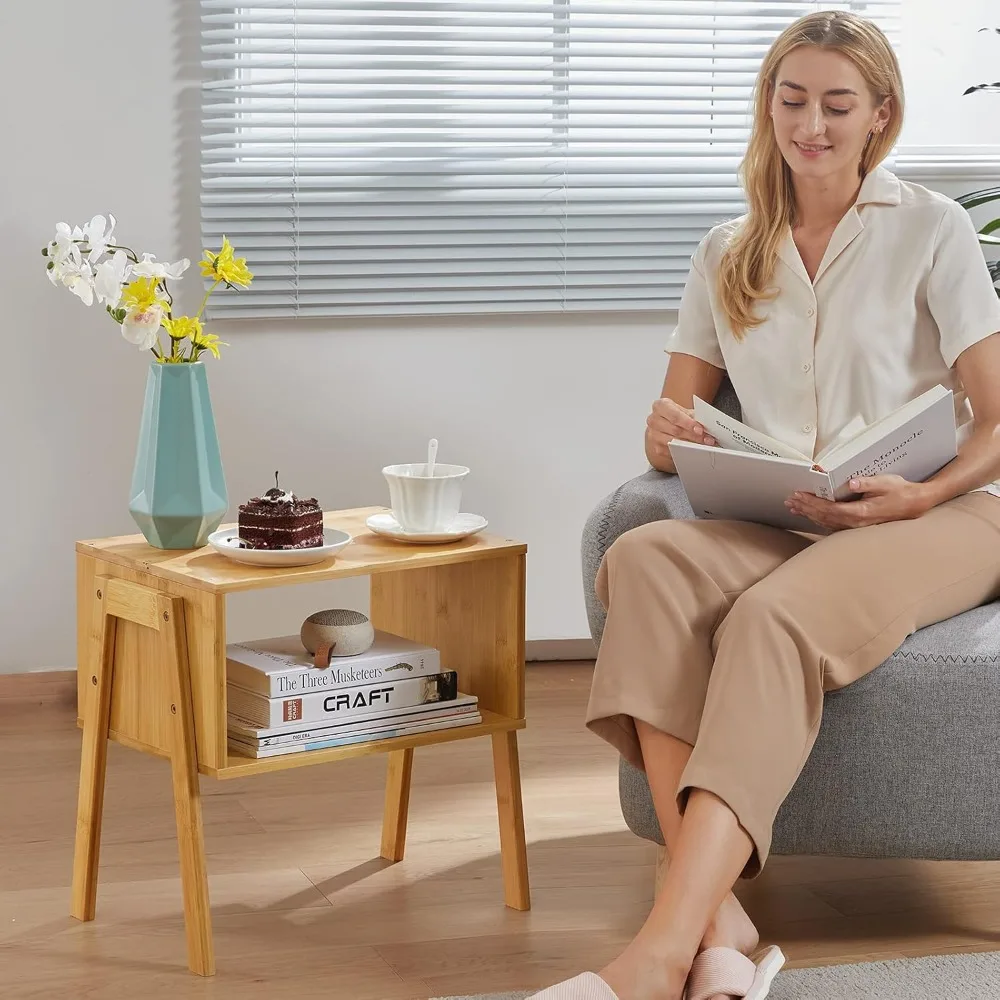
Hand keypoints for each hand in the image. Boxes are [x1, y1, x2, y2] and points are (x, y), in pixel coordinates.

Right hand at [646, 397, 717, 463]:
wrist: (667, 424)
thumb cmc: (677, 416)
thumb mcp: (685, 412)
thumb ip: (695, 417)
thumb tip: (708, 425)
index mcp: (660, 406)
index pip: (675, 415)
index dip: (688, 423)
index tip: (700, 430)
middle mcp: (653, 420)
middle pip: (675, 430)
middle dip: (694, 436)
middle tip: (708, 439)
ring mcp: (653, 435)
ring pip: (674, 442)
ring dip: (691, 445)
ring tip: (704, 445)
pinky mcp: (656, 447)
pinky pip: (672, 451)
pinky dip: (684, 451)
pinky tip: (694, 450)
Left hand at [785, 475, 932, 530]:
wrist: (914, 504)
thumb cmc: (900, 491)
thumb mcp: (886, 482)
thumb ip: (868, 483)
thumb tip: (853, 482)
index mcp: (861, 512)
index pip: (829, 509)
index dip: (812, 503)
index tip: (799, 496)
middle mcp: (855, 522)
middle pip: (824, 517)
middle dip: (805, 508)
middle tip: (790, 501)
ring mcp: (855, 526)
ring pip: (826, 522)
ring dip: (809, 514)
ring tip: (794, 507)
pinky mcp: (856, 525)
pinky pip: (832, 524)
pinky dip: (818, 518)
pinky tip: (810, 515)